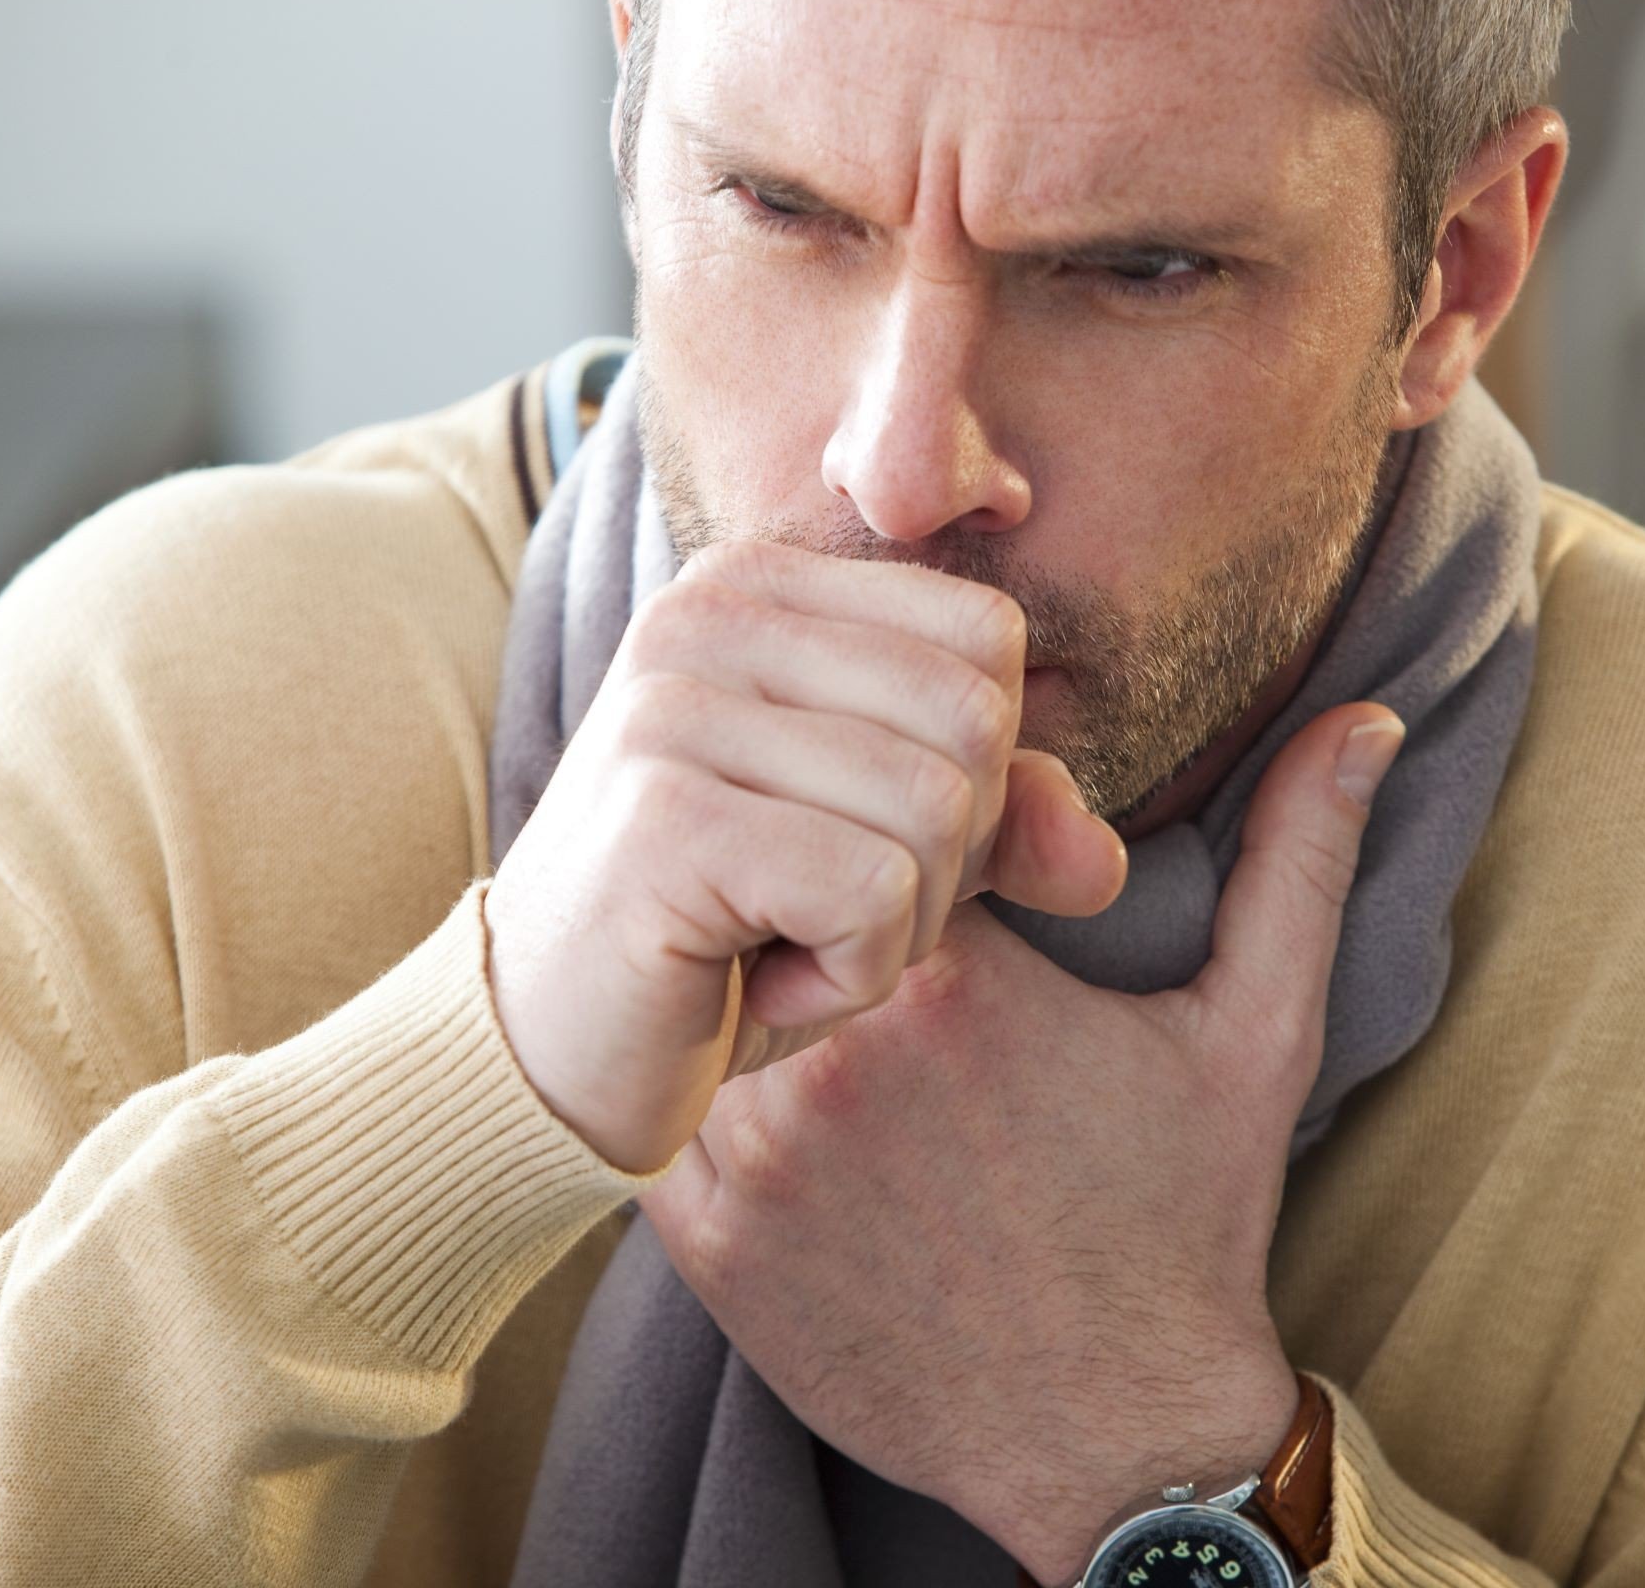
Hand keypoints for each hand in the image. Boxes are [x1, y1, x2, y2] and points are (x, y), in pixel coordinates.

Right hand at [485, 539, 1128, 1172]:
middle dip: (941, 862)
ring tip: (775, 946)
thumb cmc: (720, 944)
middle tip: (815, 913)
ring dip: (889, 932)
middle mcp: (707, 612)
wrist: (542, 1059)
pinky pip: (874, 896)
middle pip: (976, 720)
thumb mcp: (887, 864)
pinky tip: (746, 983)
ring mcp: (674, 706)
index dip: (973, 776)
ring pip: (938, 812)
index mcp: (761, 585)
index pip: (987, 638)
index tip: (849, 842)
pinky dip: (841, 979)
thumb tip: (1103, 861)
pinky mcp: (665, 819)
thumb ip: (1006, 826)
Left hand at [639, 703, 1404, 1583]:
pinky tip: (781, 1112)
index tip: (956, 887)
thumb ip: (1298, 858)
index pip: (879, 820)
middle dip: (823, 905)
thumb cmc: (1186, 1223)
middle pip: (780, 897)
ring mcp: (758, 1150)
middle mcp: (837, 1052)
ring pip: (705, 994)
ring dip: (750, 989)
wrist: (1115, 1435)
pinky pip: (660, 1110)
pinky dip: (700, 1091)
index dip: (910, 836)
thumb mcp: (1258, 1032)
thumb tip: (1366, 718)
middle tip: (872, 946)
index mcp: (960, 977)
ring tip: (813, 1014)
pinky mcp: (707, 1239)